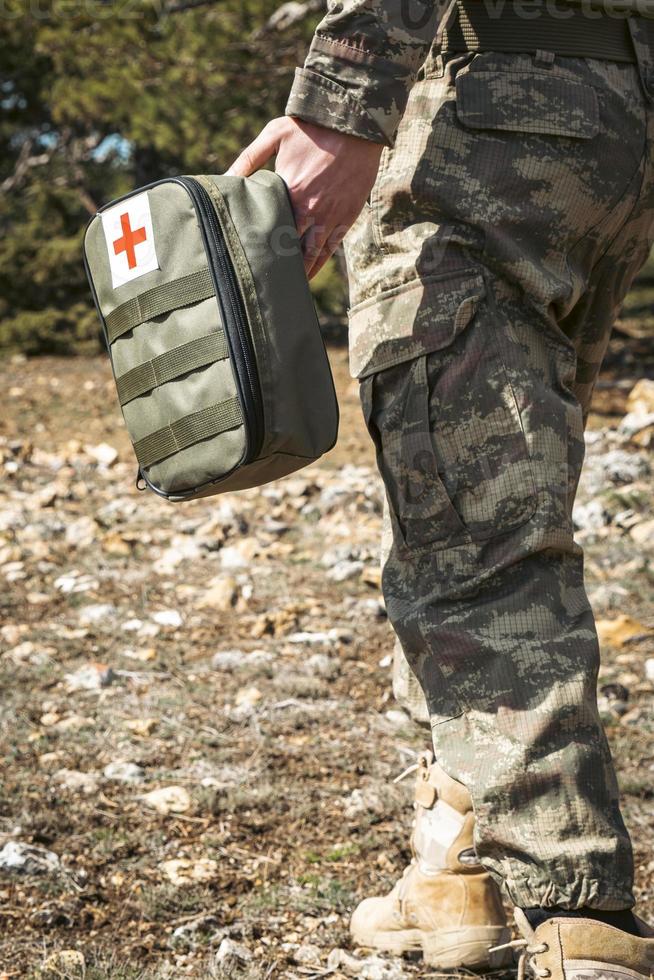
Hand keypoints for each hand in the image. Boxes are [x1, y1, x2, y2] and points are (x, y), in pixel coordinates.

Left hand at [227, 116, 383, 278]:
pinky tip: (309, 273)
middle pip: (291, 248)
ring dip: (300, 272)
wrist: (353, 123)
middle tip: (262, 282)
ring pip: (313, 254)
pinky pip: (332, 247)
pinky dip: (319, 263)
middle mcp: (311, 211)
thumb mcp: (274, 135)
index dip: (260, 248)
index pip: (271, 231)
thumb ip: (248, 159)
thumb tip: (224, 178)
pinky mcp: (347, 216)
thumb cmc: (310, 128)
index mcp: (291, 193)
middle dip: (278, 266)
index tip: (247, 261)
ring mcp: (331, 216)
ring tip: (286, 287)